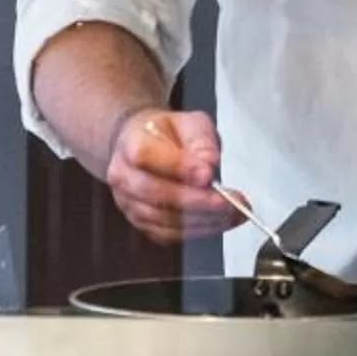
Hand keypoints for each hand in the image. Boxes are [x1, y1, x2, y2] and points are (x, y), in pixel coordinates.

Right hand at [104, 107, 233, 244]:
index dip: (178, 166)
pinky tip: (220, 222)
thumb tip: (208, 163)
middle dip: (196, 200)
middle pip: (154, 192)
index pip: (147, 155)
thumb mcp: (190, 122)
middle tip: (227, 201)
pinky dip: (197, 230)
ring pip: (162, 218)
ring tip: (232, 212)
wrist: (143, 147)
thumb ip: (201, 140)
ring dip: (201, 219)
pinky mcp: (140, 221)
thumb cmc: (168, 134)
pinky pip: (167, 233)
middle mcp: (124, 175)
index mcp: (132, 142)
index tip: (208, 174)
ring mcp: (128, 202)